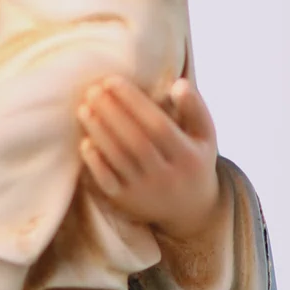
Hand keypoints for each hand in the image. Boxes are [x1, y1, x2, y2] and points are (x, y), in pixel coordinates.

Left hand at [77, 75, 220, 239]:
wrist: (190, 209)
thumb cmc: (193, 159)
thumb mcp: (205, 135)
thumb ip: (194, 107)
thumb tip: (178, 84)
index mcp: (188, 156)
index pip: (158, 125)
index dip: (134, 102)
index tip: (112, 81)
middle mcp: (168, 176)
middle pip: (135, 141)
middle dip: (112, 113)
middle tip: (92, 90)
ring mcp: (145, 191)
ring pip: (119, 160)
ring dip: (99, 133)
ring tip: (84, 109)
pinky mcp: (127, 202)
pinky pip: (108, 183)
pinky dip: (95, 164)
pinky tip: (84, 142)